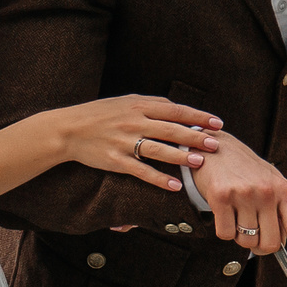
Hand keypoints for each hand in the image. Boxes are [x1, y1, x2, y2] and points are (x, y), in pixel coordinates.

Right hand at [52, 96, 221, 193]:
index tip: (217, 123)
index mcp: (139, 107)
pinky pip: (141, 171)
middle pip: (171, 130)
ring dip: (180, 156)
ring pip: (158, 150)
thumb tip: (179, 110)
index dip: (198, 117)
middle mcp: (134, 123)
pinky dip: (158, 178)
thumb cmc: (100, 114)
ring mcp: (124, 142)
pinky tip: (174, 185)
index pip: (175, 111)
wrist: (69, 130)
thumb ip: (151, 105)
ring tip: (199, 162)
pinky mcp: (115, 160)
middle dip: (194, 137)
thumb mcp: (125, 102)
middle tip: (214, 144)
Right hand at [185, 131, 286, 282]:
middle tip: (252, 233)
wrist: (214, 145)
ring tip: (236, 214)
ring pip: (246, 240)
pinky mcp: (221, 197)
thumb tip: (283, 246)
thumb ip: (279, 210)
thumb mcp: (270, 182)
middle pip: (269, 243)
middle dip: (259, 246)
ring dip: (240, 236)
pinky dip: (223, 230)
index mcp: (284, 190)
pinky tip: (223, 211)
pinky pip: (225, 234)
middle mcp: (266, 192)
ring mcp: (244, 194)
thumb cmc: (243, 169)